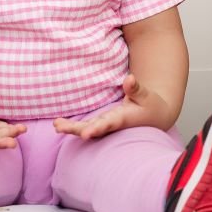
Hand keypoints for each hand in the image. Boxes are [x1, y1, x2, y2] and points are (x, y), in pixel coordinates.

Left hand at [54, 74, 175, 139]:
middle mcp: (113, 125)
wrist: (155, 118)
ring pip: (87, 129)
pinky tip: (59, 125)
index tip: (85, 133)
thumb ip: (136, 88)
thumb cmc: (151, 106)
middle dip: (76, 129)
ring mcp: (107, 126)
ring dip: (71, 128)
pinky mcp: (103, 124)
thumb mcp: (147, 96)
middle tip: (59, 128)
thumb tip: (129, 78)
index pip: (108, 124)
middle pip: (92, 128)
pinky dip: (73, 127)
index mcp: (123, 119)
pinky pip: (86, 127)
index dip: (96, 128)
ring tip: (56, 125)